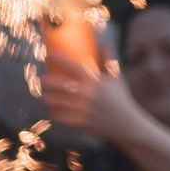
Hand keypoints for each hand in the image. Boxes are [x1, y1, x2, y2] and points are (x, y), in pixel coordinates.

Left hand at [38, 15, 118, 133]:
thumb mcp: (117, 80)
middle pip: (60, 84)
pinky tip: (52, 111)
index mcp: (95, 81)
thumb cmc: (121, 100)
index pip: (74, 66)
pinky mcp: (80, 122)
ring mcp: (83, 109)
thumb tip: (106, 45)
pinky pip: (61, 117)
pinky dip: (54, 113)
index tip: (50, 54)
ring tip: (45, 96)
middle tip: (42, 80)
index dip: (61, 59)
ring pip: (57, 101)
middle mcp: (87, 94)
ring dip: (48, 98)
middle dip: (47, 81)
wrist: (127, 125)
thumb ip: (109, 62)